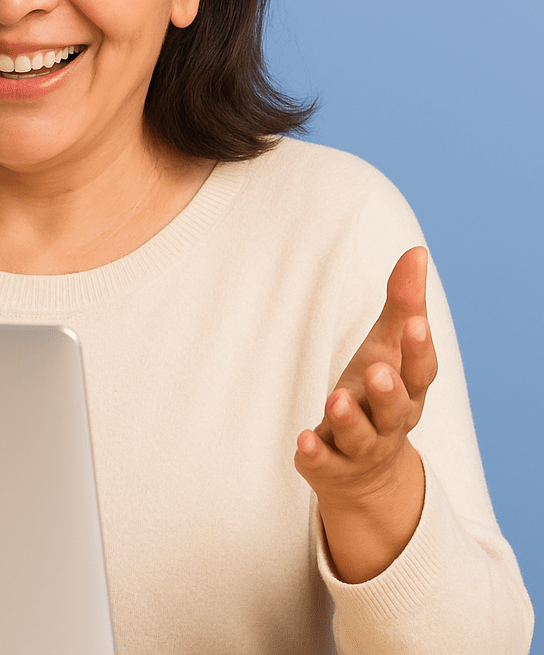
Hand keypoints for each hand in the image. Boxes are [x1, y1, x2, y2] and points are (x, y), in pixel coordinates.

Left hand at [294, 245, 437, 582]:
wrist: (365, 473)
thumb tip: (417, 251)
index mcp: (409, 390)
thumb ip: (403, 303)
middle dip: (388, 391)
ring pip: (360, 437)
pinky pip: (324, 462)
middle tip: (377, 370)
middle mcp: (391, 422)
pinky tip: (304, 439)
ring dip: (350, 420)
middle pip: (396, 408)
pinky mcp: (330, 465)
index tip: (415, 322)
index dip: (419, 348)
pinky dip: (315, 452)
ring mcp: (360, 447)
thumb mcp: (387, 346)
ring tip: (336, 399)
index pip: (420, 370)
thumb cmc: (378, 392)